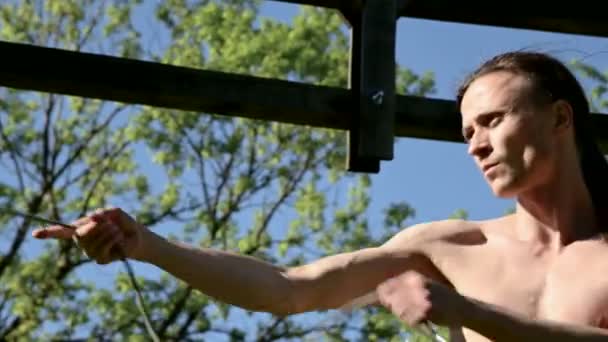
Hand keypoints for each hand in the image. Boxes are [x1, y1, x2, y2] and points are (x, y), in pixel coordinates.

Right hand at [31, 207, 146, 263]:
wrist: (137, 237)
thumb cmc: (123, 223)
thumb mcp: (115, 213)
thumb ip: (103, 213)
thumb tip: (92, 218)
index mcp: (82, 228)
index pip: (62, 231)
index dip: (49, 232)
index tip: (35, 234)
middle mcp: (82, 241)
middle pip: (78, 234)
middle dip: (93, 227)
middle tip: (107, 222)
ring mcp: (89, 252)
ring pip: (90, 242)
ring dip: (106, 233)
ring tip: (116, 230)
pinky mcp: (100, 259)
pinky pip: (101, 249)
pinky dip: (112, 240)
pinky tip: (119, 238)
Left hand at [376, 270, 465, 326]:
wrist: (462, 307)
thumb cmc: (438, 297)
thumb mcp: (421, 286)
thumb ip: (402, 288)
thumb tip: (379, 295)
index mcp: (412, 276)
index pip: (385, 287)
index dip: (384, 297)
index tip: (388, 303)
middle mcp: (415, 284)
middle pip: (389, 300)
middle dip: (395, 308)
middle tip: (409, 310)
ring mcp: (419, 297)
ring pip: (398, 311)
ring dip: (405, 316)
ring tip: (417, 313)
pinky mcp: (424, 310)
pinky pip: (408, 320)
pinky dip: (413, 322)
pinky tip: (423, 318)